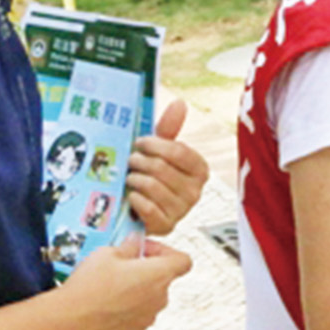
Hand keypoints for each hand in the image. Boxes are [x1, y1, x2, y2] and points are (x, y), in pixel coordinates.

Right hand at [61, 237, 193, 329]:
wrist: (70, 318)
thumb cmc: (90, 287)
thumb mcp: (108, 252)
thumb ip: (129, 246)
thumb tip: (135, 242)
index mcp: (159, 275)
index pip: (183, 261)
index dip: (166, 252)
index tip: (147, 250)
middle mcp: (159, 299)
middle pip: (163, 279)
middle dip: (147, 270)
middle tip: (124, 265)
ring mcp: (148, 318)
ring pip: (150, 299)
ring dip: (137, 291)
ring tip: (112, 286)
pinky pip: (137, 316)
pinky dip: (127, 309)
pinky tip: (107, 303)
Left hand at [128, 99, 209, 235]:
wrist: (141, 207)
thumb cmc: (152, 174)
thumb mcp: (160, 150)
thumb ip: (170, 127)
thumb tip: (179, 103)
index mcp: (200, 169)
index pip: (179, 152)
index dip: (155, 145)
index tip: (140, 142)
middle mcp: (196, 191)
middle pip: (162, 169)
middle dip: (140, 162)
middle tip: (131, 161)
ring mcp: (182, 211)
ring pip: (153, 186)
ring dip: (134, 179)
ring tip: (129, 178)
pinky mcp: (167, 226)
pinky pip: (148, 208)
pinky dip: (135, 199)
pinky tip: (131, 196)